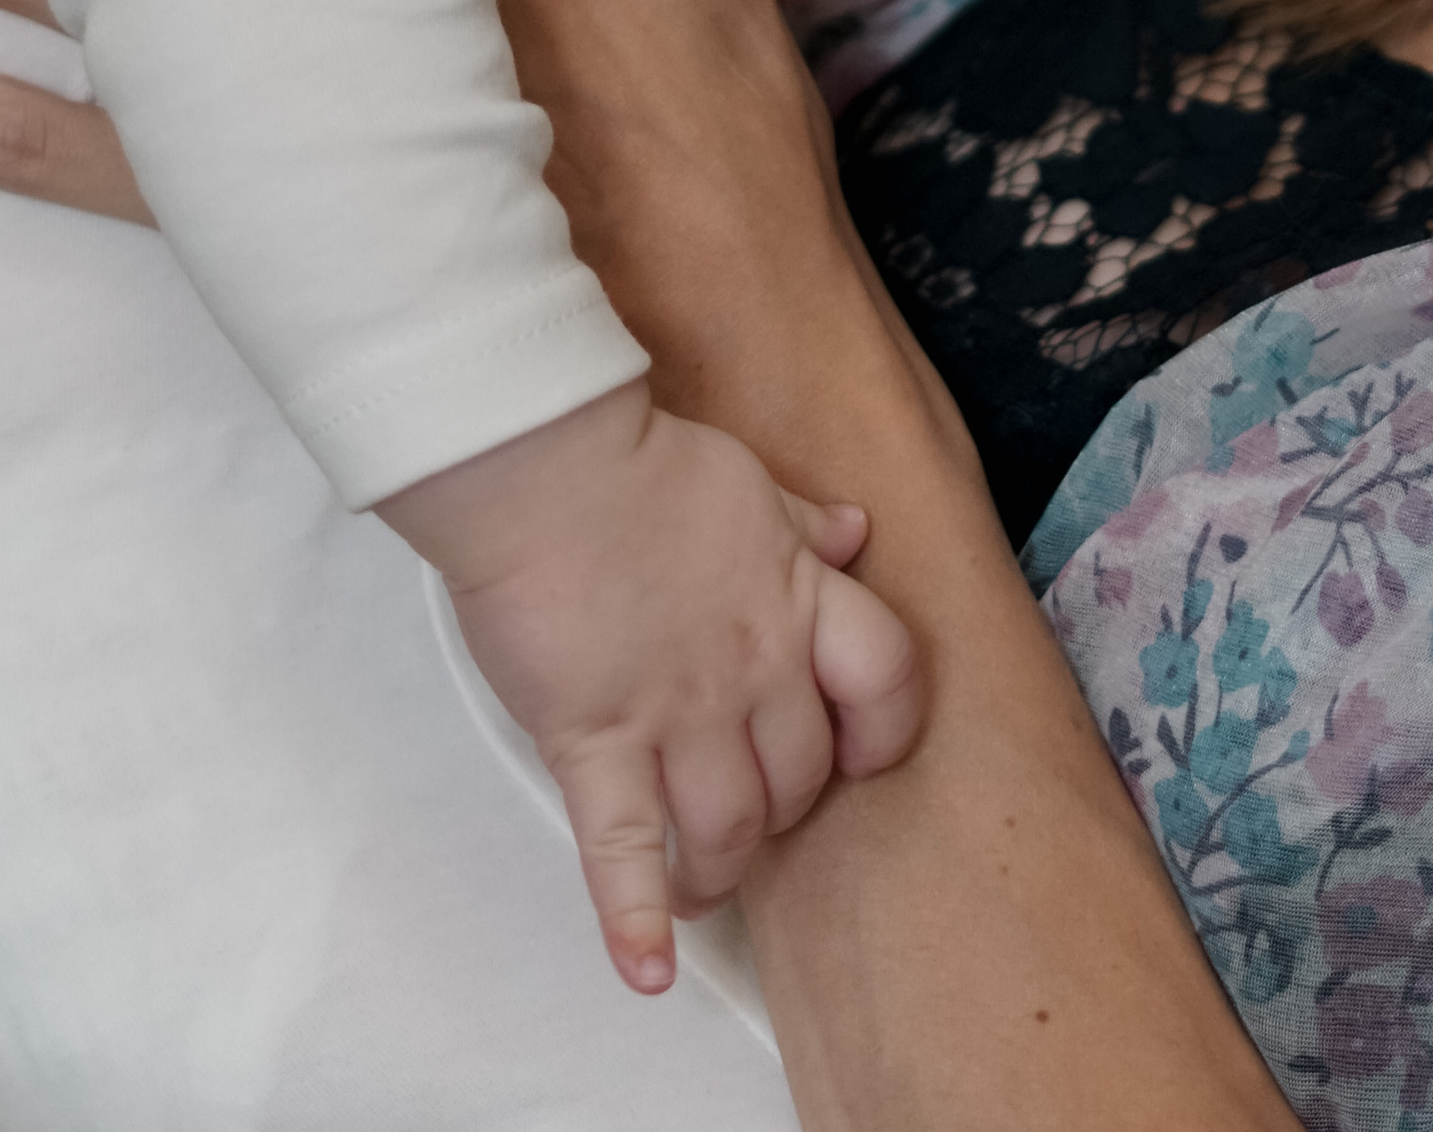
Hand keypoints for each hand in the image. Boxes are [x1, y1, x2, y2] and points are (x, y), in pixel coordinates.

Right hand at [384, 376, 919, 990]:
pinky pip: (623, 851)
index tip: (857, 752)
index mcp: (797, 598)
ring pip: (729, 830)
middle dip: (783, 807)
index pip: (886, 681)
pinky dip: (634, 920)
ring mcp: (677, 716)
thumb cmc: (641, 462)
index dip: (882, 729)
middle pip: (802, 776)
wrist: (546, 465)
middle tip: (748, 812)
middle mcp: (753, 670)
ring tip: (699, 884)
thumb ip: (803, 521)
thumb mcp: (747, 480)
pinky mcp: (595, 745)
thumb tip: (855, 532)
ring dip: (719, 872)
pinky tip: (647, 971)